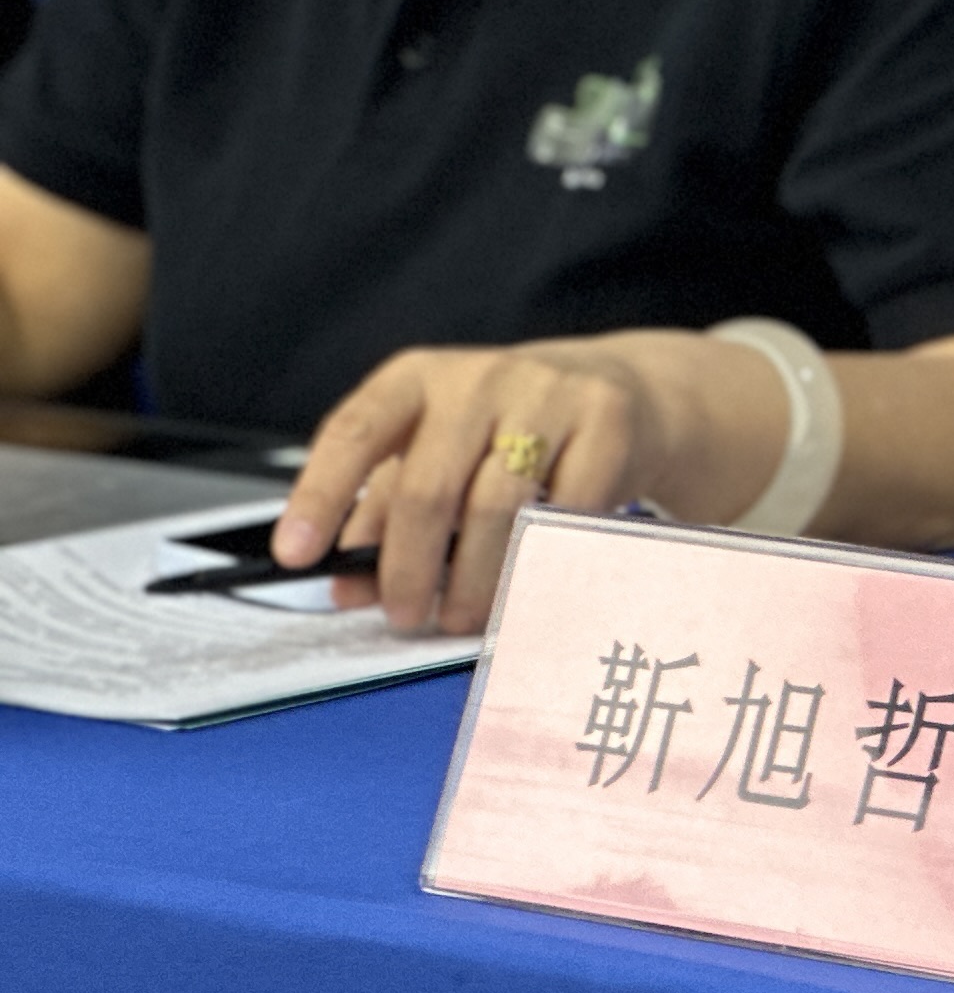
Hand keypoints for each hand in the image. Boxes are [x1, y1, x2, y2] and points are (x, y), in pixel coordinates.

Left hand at [278, 339, 675, 634]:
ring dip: (473, 581)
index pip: (354, 431)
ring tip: (463, 614)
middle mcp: (480, 378)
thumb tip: (345, 585)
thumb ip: (383, 514)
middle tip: (405, 614)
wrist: (617, 389)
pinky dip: (539, 561)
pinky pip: (564, 514)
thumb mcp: (435, 452)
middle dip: (408, 568)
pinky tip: (526, 581)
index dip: (320, 495)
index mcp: (419, 378)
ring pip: (497, 510)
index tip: (296, 554)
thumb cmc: (506, 428)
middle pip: (428, 488)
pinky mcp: (606, 423)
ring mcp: (549, 395)